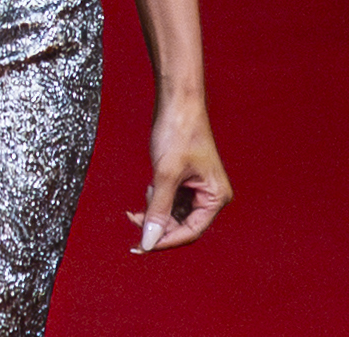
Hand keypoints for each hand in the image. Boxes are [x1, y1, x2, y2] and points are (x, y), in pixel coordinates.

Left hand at [130, 94, 230, 252]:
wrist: (177, 100)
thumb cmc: (178, 132)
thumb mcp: (165, 174)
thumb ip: (157, 209)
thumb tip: (148, 241)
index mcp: (215, 197)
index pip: (191, 231)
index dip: (166, 240)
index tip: (142, 247)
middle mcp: (210, 195)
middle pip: (180, 224)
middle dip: (157, 222)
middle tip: (132, 218)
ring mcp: (197, 188)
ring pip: (173, 213)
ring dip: (155, 208)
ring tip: (145, 193)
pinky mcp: (185, 180)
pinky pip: (170, 199)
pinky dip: (156, 197)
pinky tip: (149, 187)